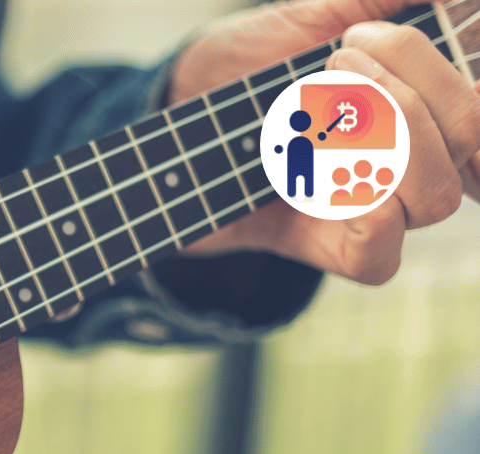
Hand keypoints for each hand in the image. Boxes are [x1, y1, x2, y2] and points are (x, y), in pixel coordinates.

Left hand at [170, 0, 479, 283]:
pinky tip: (322, 170)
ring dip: (384, 138)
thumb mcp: (315, 11)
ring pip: (436, 197)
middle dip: (413, 87)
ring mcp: (375, 206)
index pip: (478, 106)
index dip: (465, 78)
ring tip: (317, 103)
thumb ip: (378, 1)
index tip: (377, 34)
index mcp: (426, 99)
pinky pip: (379, 256)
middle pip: (469, 139)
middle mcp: (413, 155)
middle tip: (338, 57)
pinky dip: (363, 212)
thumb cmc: (249, 59)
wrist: (176, 105)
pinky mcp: (328, 247)